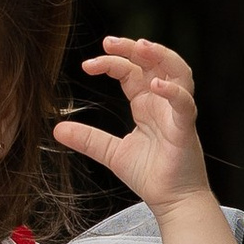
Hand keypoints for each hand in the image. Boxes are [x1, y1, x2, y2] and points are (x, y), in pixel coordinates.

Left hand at [53, 36, 212, 209]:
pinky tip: (156, 86)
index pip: (131, 71)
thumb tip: (58, 128)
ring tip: (140, 47)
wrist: (172, 202)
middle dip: (134, 48)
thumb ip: (88, 139)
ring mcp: (177, 113)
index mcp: (146, 104)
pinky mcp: (185, 129)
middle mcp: (163, 103)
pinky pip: (184, 104)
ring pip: (178, 72)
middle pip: (154, 62)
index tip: (87, 65)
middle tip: (109, 42)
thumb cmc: (150, 175)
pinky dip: (173, 92)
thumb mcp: (111, 153)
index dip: (111, 63)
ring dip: (161, 56)